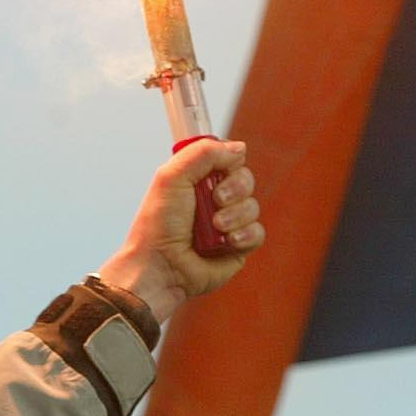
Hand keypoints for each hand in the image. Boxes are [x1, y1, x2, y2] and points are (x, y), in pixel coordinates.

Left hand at [96, 138, 263, 321]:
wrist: (160, 267)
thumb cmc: (158, 225)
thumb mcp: (172, 178)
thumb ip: (202, 154)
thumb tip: (239, 148)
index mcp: (196, 182)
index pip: (228, 159)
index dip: (228, 162)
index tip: (217, 169)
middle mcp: (213, 200)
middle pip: (245, 179)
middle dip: (234, 188)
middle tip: (216, 199)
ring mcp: (227, 223)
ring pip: (252, 206)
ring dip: (234, 215)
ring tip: (214, 227)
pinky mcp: (237, 247)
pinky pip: (257, 232)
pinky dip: (244, 234)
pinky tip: (228, 241)